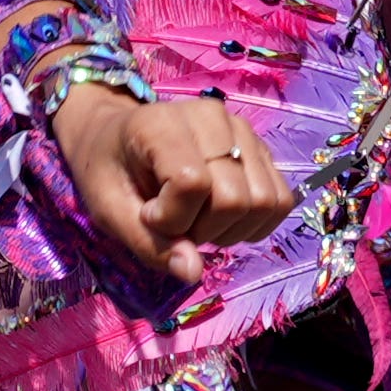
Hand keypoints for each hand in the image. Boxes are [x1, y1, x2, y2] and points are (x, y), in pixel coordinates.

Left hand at [60, 84, 285, 282]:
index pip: (192, 183)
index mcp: (162, 125)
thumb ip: (148, 243)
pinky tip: (223, 217)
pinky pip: (281, 199)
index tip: (149, 215)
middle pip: (235, 198)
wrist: (119, 137)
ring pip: (265, 201)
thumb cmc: (109, 172)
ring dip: (232, 229)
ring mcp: (242, 130)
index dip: (173, 218)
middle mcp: (210, 117)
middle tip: (175, 222)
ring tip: (199, 218)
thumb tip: (192, 272)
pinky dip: (255, 222)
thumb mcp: (110, 211)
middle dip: (203, 229)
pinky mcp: (261, 147)